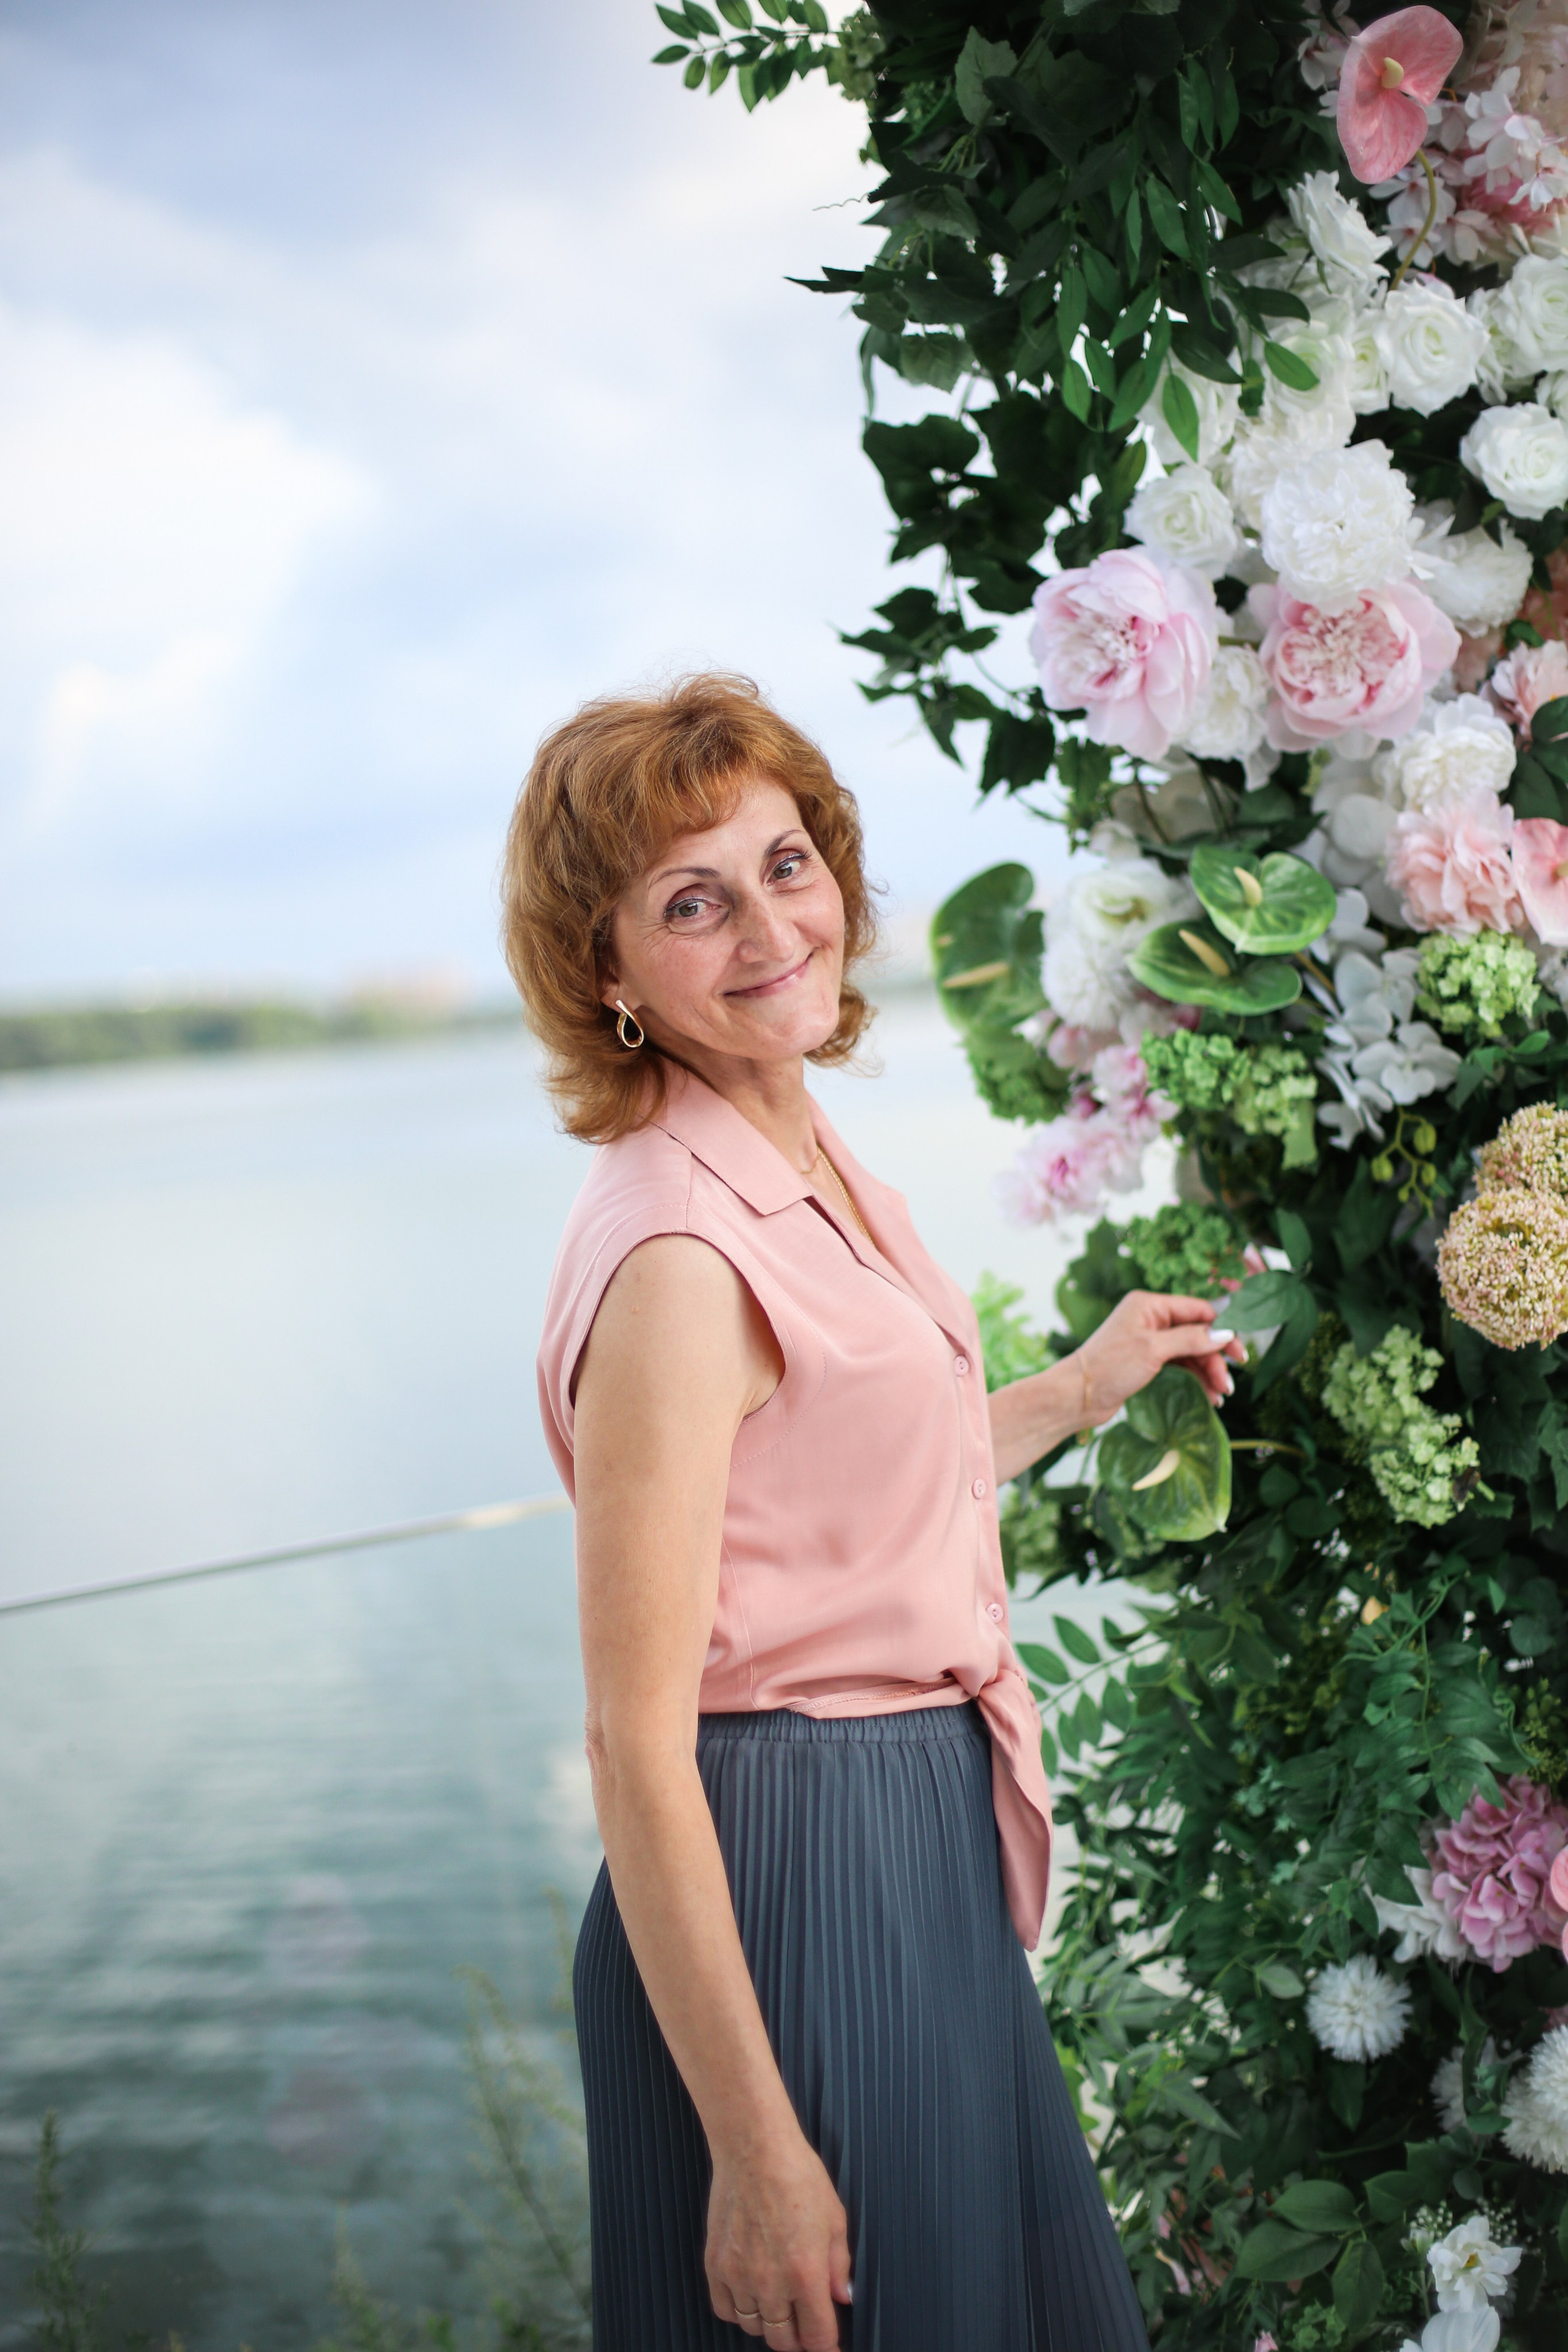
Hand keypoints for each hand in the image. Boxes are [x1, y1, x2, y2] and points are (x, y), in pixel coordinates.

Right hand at [707, 2131, 851, 2349]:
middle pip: (783, 2340)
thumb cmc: (798, 2175)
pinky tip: (751, 2297)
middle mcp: (771, 2283)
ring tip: (780, 2307)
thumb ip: (840, 2265)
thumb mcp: (834, 2218)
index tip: (832, 2347)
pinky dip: (739, 2311)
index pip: (818, 2337)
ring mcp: (739, 2276)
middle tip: (806, 2328)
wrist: (754, 2148)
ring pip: (754, 2327)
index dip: (828, 2347)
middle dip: (799, 2341)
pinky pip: (725, 2309)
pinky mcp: (715, 2264)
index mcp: (806, 2274)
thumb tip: (843, 2297)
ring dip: (770, 2325)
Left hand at [1072, 1291, 1243, 1426]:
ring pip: (1190, 1352)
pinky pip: (1181, 1365)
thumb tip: (1225, 1333)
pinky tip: (1209, 1395)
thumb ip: (1191, 1339)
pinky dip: (1196, 1378)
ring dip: (1208, 1372)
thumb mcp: (1154, 1349)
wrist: (1078, 1396)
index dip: (1221, 1329)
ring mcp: (1149, 1341)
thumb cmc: (1110, 1366)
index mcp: (1149, 1305)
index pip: (1197, 1310)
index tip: (1239, 1352)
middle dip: (1215, 1358)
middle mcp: (1150, 1319)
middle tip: (1229, 1382)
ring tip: (1222, 1395)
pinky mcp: (1148, 1361)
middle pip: (1196, 1333)